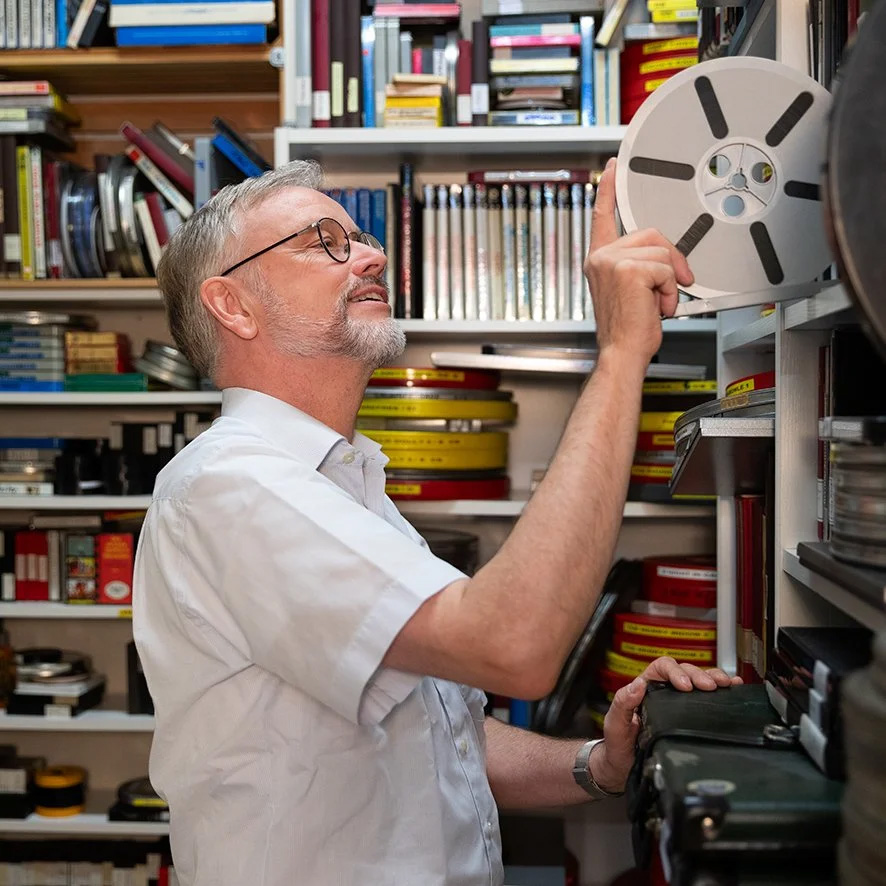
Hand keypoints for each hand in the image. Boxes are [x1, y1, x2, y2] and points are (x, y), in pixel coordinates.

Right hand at [584, 158, 694, 364]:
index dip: (608, 189)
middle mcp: (602, 257)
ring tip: (657, 303)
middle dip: (671, 259)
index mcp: (600, 260)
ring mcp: (613, 262)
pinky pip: (666, 268)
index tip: (613, 167)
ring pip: (662, 251)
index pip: (602, 216)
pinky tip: (656, 307)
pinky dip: (670, 290)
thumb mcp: (632, 291)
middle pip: (650, 233)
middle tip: (674, 286)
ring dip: (670, 281)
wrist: (621, 353)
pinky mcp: (629, 270)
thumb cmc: (626, 331)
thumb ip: (640, 266)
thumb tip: (666, 258)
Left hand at [589, 657, 741, 793]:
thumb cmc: (618, 744)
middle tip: (710, 686)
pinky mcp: (689, 717)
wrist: (625, 768)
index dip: (675, 672)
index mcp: (645, 687)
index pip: (662, 667)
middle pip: (684, 671)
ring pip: (697, 681)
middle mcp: (663, 691)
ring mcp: (677, 703)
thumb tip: (637, 684)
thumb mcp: (614, 723)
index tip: (685, 686)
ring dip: (713, 679)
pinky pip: (706, 699)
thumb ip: (622, 703)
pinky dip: (721, 691)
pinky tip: (733, 688)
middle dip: (699, 675)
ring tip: (726, 684)